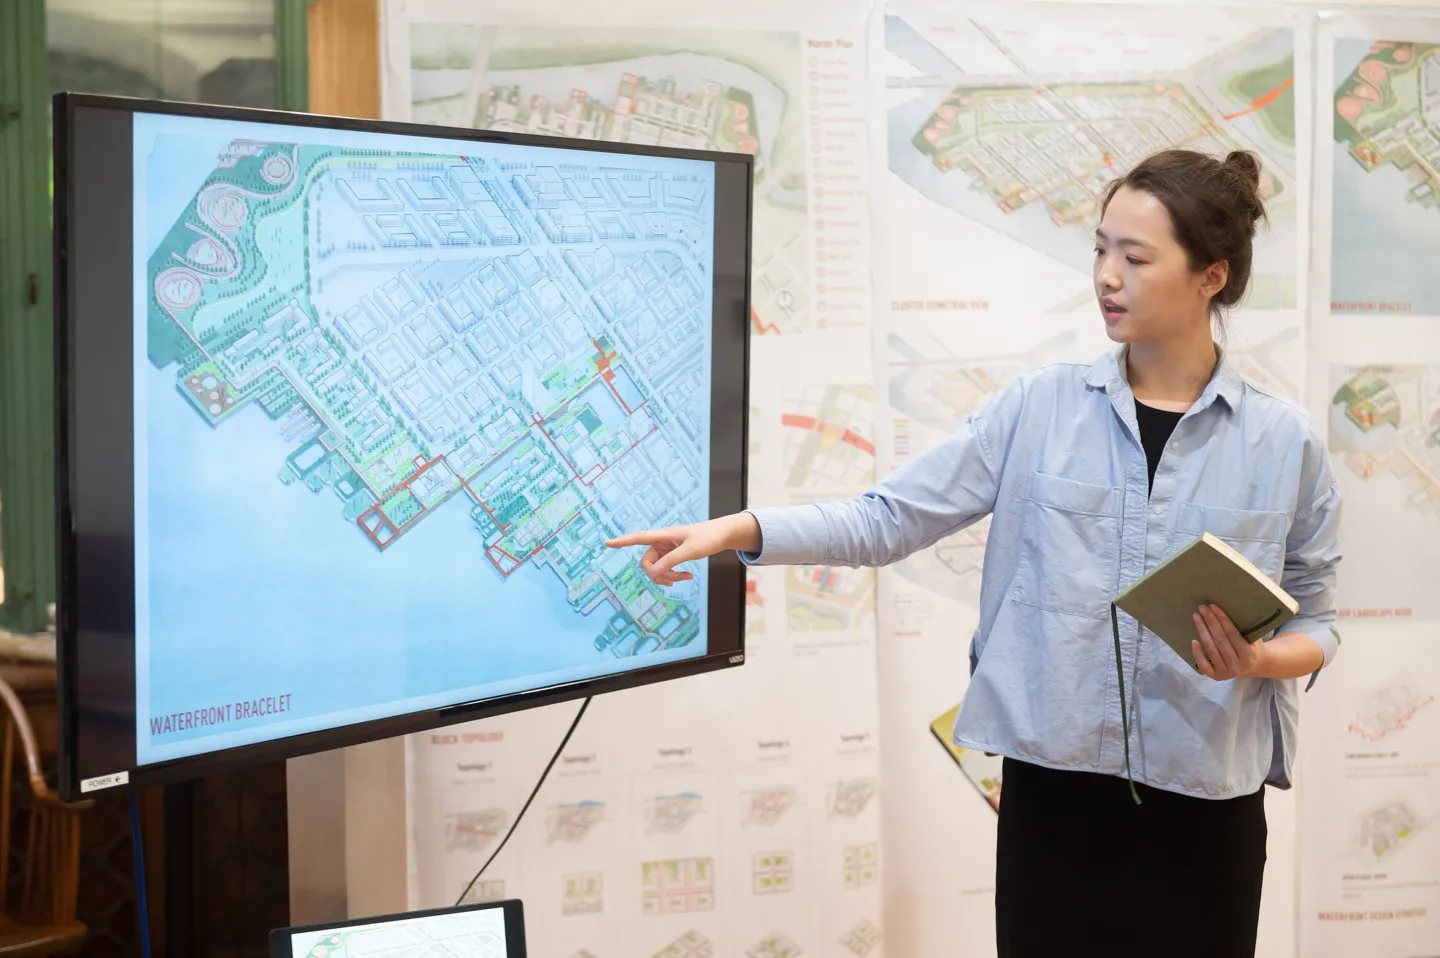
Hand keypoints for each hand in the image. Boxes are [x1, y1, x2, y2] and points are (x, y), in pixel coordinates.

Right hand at [605, 514, 760, 586]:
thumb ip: (672, 561)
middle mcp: (661, 541)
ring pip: (656, 567)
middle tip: (674, 581)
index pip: (638, 537)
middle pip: (647, 561)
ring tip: (684, 578)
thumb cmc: (707, 538)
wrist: (721, 535)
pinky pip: (665, 568)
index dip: (622, 541)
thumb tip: (654, 572)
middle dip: (657, 574)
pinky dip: (673, 574)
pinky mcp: (672, 554)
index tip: (607, 543)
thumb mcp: (691, 550)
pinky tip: (687, 576)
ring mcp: (666, 548)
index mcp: (663, 535)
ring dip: (667, 576)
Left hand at [1192, 604, 1264, 680]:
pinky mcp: (1216, 677)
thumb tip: (1229, 606)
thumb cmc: (1252, 646)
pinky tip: (1193, 640)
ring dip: (1202, 631)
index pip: (1231, 633)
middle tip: (1202, 608)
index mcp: (1248, 654)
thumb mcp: (1254, 638)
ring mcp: (1226, 672)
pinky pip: (1204, 665)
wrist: (1255, 666)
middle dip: (1210, 622)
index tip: (1212, 606)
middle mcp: (1237, 665)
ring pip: (1211, 649)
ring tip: (1196, 617)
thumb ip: (1245, 627)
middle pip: (1219, 640)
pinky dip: (1197, 653)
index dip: (1221, 619)